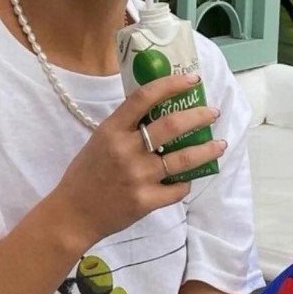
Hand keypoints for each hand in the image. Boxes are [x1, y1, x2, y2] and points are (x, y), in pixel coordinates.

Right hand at [50, 72, 224, 247]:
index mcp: (111, 130)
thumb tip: (159, 113)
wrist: (74, 213)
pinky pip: (178, 188)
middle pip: (171, 125)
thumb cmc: (86, 174)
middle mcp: (126, 150)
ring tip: (219, 145)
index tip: (191, 80)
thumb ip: (125, 128)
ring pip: (184, 158)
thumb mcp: (99, 141)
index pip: (143, 98)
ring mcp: (138, 176)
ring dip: (207, 150)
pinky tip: (188, 179)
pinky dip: (185, 182)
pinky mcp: (146, 200)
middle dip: (198, 116)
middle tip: (212, 113)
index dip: (171, 84)